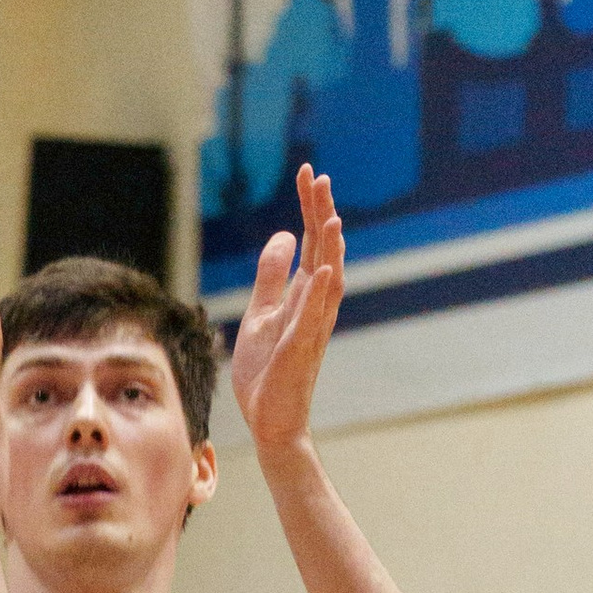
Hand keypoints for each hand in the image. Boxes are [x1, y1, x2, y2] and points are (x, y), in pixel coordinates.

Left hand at [228, 164, 344, 474]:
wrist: (268, 420)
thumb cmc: (267, 371)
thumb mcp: (261, 313)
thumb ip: (271, 276)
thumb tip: (284, 235)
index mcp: (302, 296)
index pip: (310, 242)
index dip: (309, 207)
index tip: (308, 172)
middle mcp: (314, 307)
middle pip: (321, 251)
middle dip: (320, 214)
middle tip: (319, 176)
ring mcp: (310, 328)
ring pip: (326, 281)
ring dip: (330, 248)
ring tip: (331, 215)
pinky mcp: (299, 351)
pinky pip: (313, 319)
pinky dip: (321, 293)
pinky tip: (325, 269)